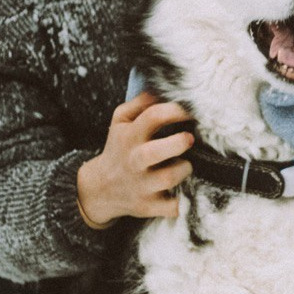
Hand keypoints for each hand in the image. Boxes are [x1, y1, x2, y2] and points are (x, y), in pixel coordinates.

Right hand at [76, 92, 194, 227]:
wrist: (99, 189)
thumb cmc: (120, 148)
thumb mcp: (121, 122)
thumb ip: (140, 102)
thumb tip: (162, 87)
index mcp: (130, 136)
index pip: (154, 116)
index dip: (177, 110)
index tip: (193, 111)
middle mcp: (135, 160)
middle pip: (157, 151)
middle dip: (179, 143)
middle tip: (189, 139)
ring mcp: (142, 185)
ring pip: (170, 177)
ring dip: (184, 169)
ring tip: (184, 165)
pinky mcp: (148, 207)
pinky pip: (173, 207)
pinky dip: (182, 202)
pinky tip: (185, 192)